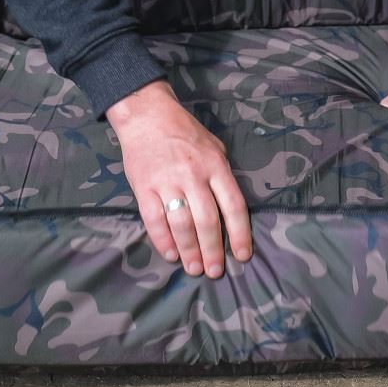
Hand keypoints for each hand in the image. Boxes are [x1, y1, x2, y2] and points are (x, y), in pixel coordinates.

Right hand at [106, 80, 251, 277]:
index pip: (233, 205)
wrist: (148, 115)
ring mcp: (167, 182)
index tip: (243, 255)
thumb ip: (223, 175)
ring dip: (189, 250)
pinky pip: (155, 219)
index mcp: (216, 166)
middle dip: (213, 250)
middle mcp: (194, 175)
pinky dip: (163, 240)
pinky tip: (171, 254)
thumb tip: (230, 209)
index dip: (240, 233)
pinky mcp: (144, 187)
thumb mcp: (215, 147)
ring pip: (182, 224)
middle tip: (215, 271)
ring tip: (194, 268)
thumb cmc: (185, 132)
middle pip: (207, 220)